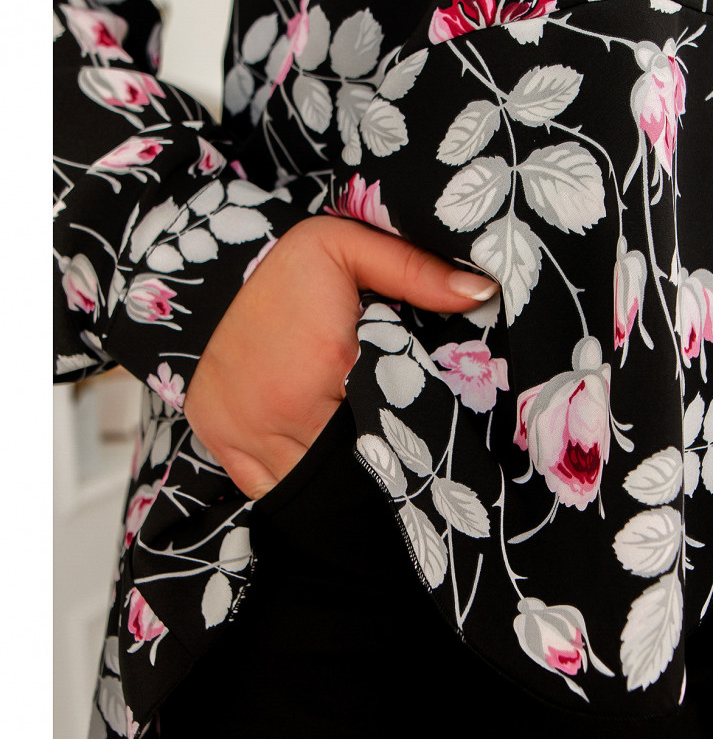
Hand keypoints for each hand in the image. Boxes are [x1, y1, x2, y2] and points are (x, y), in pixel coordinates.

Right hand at [183, 215, 497, 498]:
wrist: (202, 279)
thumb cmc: (284, 270)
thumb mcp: (350, 247)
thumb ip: (416, 272)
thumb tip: (483, 293)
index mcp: (328, 363)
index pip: (392, 421)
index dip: (411, 429)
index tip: (419, 427)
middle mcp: (285, 410)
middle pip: (354, 462)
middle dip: (378, 459)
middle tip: (395, 450)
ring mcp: (248, 433)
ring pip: (313, 486)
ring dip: (336, 481)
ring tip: (354, 463)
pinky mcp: (222, 443)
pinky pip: (269, 491)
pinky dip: (295, 487)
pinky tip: (313, 470)